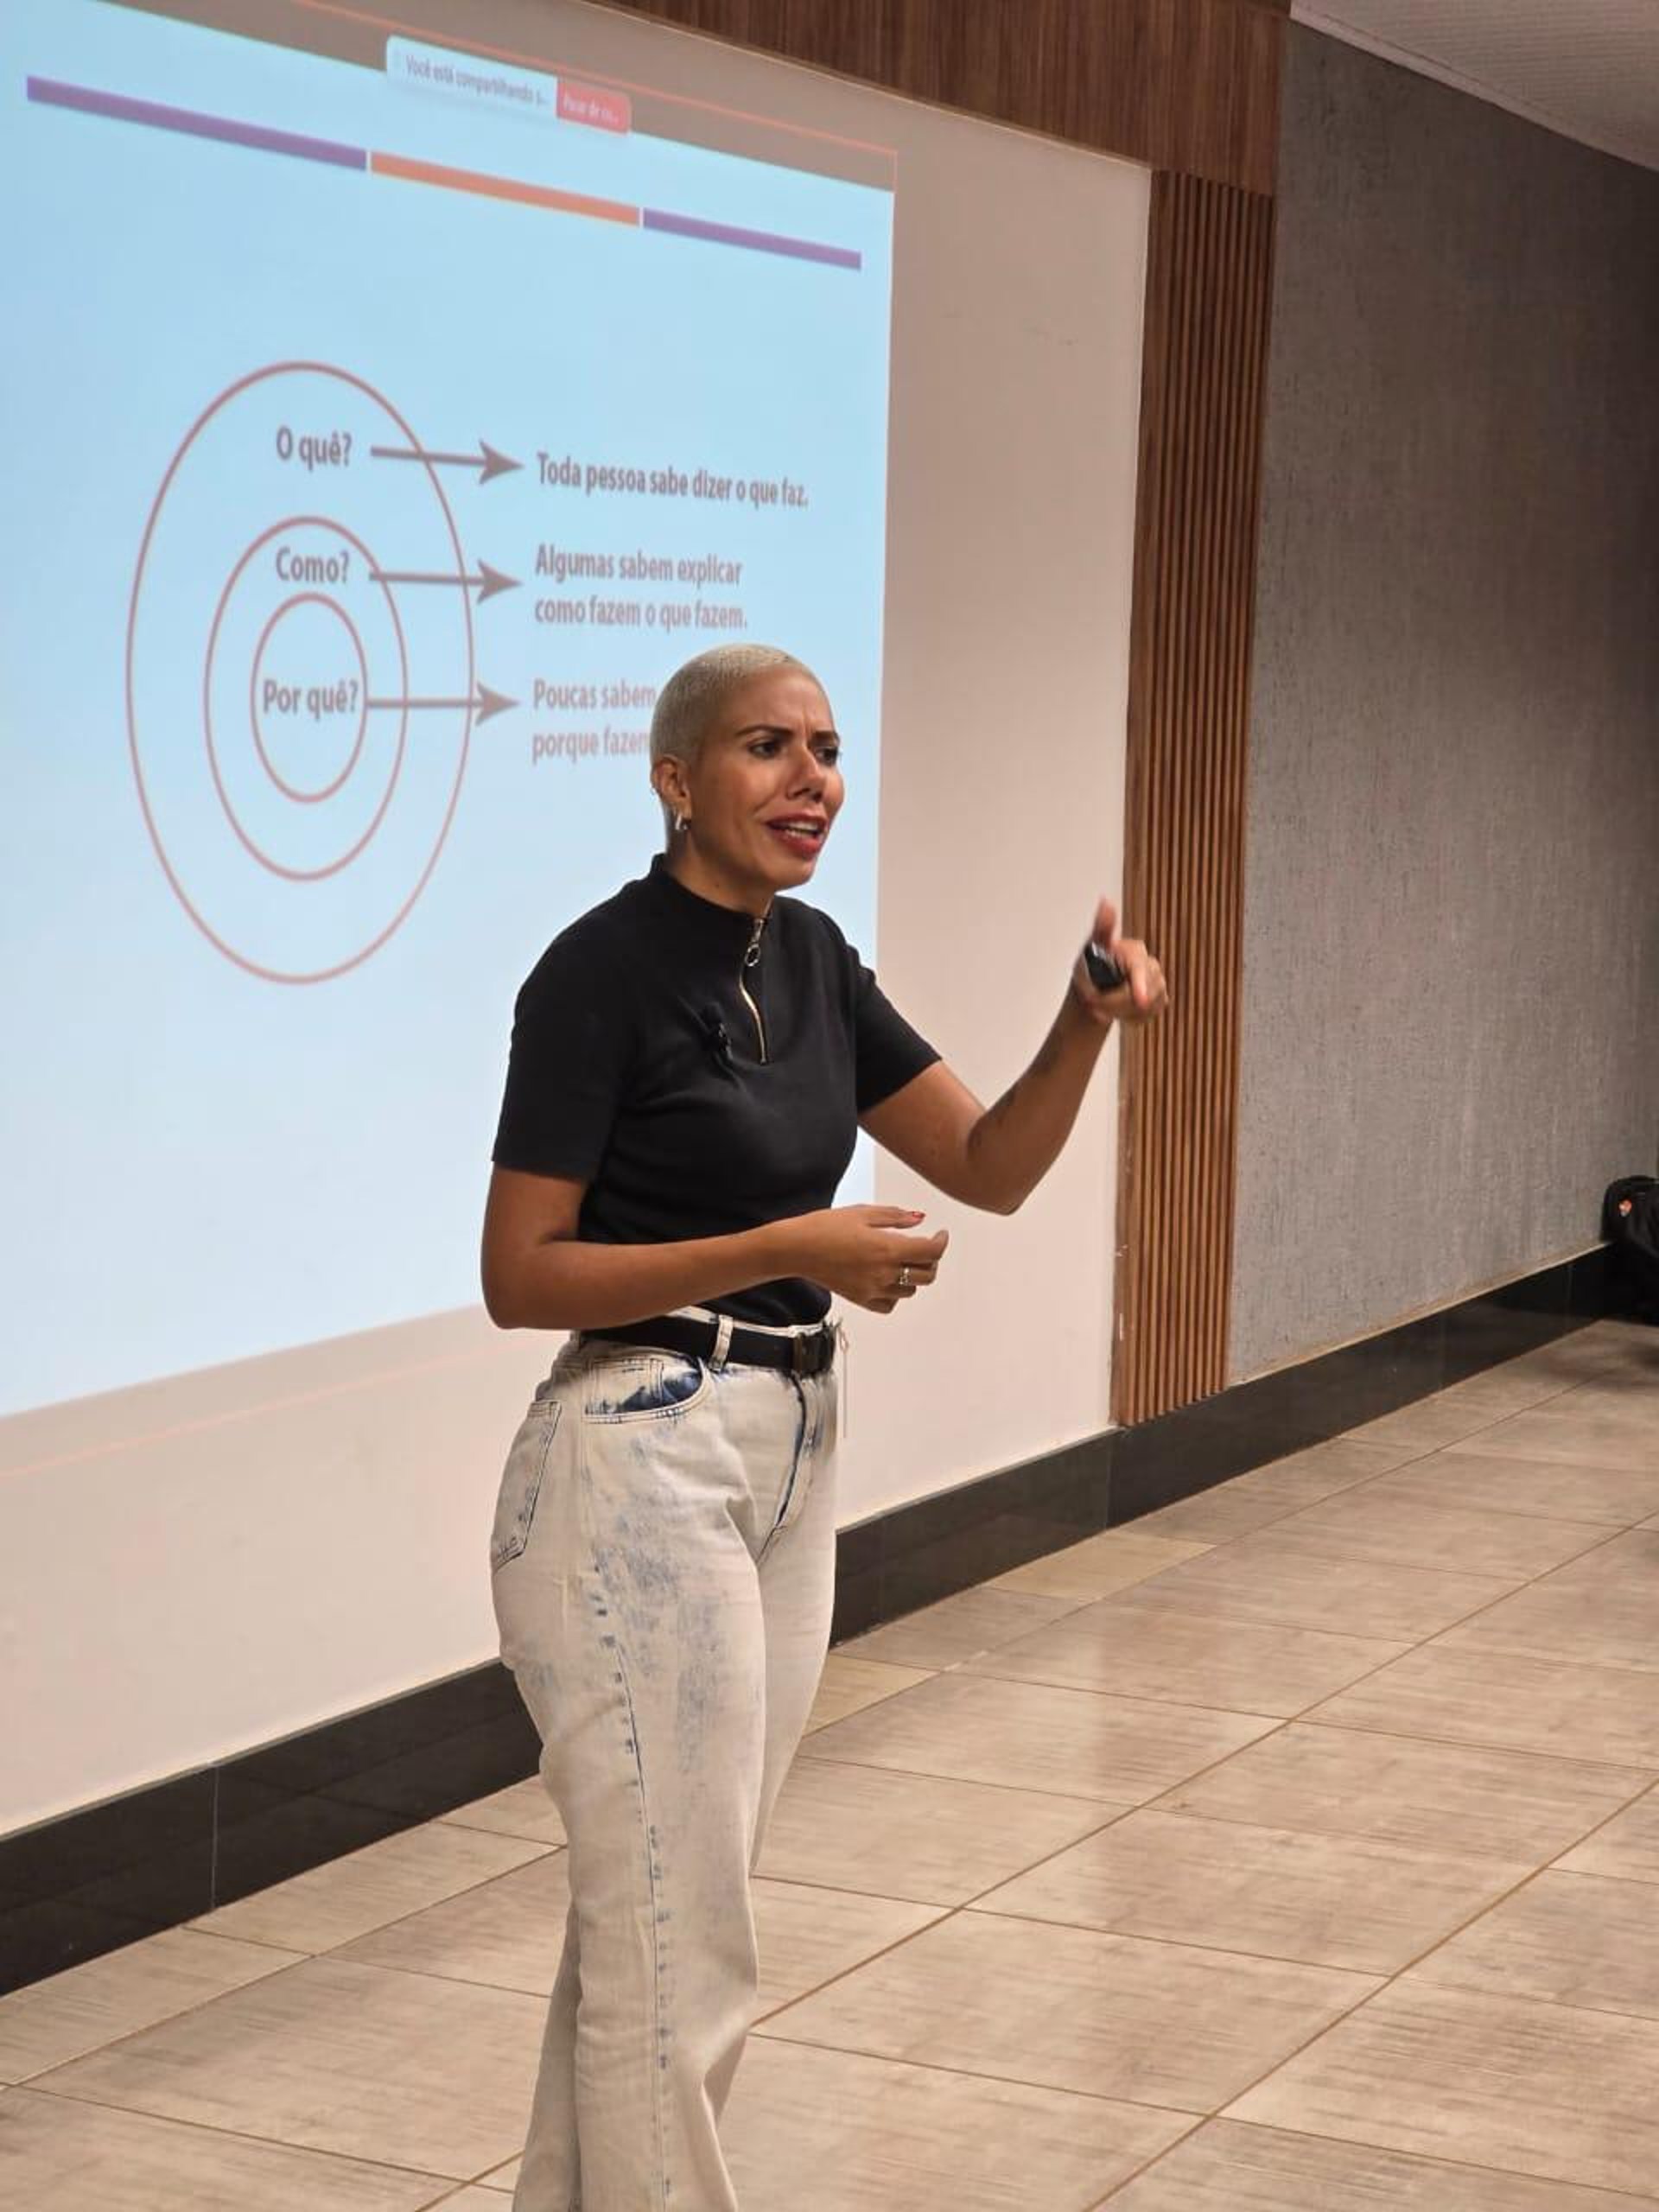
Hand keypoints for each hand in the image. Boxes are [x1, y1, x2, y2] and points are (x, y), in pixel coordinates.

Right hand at [787, 1205, 948, 1314]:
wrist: (796, 1249)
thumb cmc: (825, 1227)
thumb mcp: (862, 1212)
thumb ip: (895, 1217)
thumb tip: (919, 1219)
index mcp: (887, 1248)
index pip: (931, 1251)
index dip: (941, 1242)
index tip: (940, 1234)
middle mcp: (884, 1273)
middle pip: (927, 1275)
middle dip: (932, 1259)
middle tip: (924, 1246)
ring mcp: (873, 1289)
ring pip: (911, 1290)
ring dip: (914, 1275)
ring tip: (903, 1260)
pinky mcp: (861, 1299)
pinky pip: (890, 1304)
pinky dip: (896, 1294)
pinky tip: (888, 1279)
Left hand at [1072, 897, 1166, 1027]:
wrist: (1093, 989)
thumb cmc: (1092, 965)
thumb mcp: (1091, 947)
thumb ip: (1102, 927)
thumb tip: (1105, 902)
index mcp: (1136, 952)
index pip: (1141, 970)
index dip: (1141, 986)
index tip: (1140, 1001)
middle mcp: (1152, 967)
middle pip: (1140, 994)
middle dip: (1112, 1003)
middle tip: (1090, 1002)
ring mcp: (1158, 985)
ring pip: (1143, 1009)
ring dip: (1117, 1011)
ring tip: (1101, 1004)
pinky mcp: (1159, 1001)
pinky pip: (1145, 1017)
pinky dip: (1127, 1018)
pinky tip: (1116, 1010)